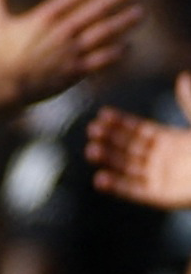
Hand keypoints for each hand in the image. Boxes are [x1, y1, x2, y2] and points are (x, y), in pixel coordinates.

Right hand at [0, 0, 141, 105]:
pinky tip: (129, 46)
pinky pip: (103, 59)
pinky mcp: (76, 70)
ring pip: (106, 32)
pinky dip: (118, 52)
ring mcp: (71, 51)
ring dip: (125, 21)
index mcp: (45, 16)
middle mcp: (62, 30)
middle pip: (97, 8)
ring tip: (140, 13)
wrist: (3, 86)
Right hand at [88, 72, 190, 209]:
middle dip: (110, 139)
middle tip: (93, 130)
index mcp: (171, 141)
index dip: (121, 123)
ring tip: (92, 150)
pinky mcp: (161, 196)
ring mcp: (161, 178)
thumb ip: (190, 104)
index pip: (139, 130)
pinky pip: (135, 191)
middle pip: (130, 148)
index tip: (102, 114)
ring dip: (109, 160)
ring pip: (128, 167)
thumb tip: (182, 77)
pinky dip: (117, 187)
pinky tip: (100, 179)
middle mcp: (162, 159)